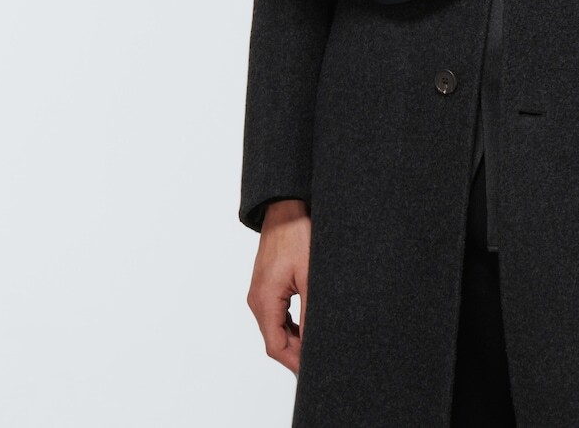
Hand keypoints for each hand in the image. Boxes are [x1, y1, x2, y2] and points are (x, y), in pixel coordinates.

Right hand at [247, 199, 311, 374]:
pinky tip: (308, 326)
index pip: (275, 346)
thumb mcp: (310, 274)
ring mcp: (259, 293)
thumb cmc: (297, 234)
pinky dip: (290, 325)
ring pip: (275, 329)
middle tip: (322, 359)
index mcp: (264, 300)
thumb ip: (311, 310)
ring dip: (295, 339)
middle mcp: (257, 300)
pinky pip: (276, 315)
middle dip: (297, 352)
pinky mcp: (266, 286)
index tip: (315, 369)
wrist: (286, 208)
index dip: (295, 361)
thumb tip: (317, 338)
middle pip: (274, 340)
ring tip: (319, 344)